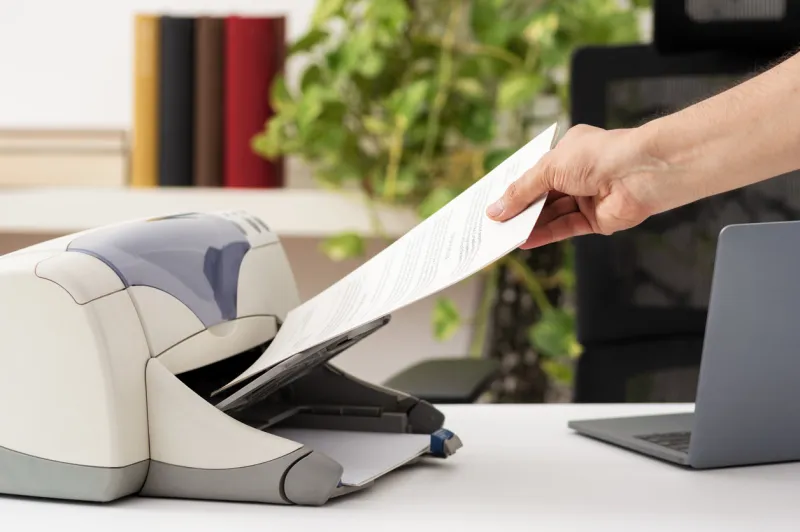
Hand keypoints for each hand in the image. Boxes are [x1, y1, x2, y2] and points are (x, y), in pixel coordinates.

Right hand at [485, 124, 671, 248]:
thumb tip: (496, 210)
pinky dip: (544, 235)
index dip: (515, 186)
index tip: (492, 200)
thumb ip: (521, 191)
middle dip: (519, 208)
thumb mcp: (548, 169)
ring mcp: (587, 198)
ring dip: (528, 224)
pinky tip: (524, 241)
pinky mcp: (596, 220)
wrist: (641, 172)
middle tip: (493, 223)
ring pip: (551, 214)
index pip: (535, 171)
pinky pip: (565, 228)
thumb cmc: (597, 157)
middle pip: (542, 195)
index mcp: (568, 152)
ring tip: (503, 235)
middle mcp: (578, 174)